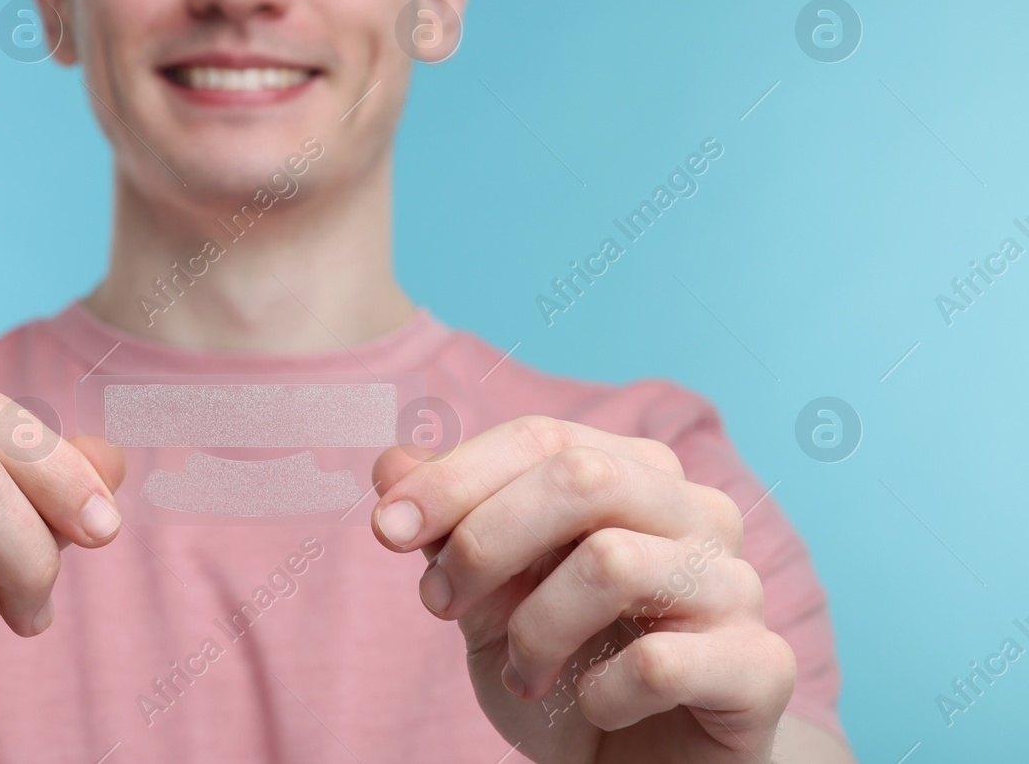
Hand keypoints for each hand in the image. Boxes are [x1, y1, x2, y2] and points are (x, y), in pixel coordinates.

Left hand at [370, 415, 793, 763]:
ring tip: (520, 672)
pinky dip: (600, 692)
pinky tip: (593, 706)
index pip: (542, 439)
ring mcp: (738, 585)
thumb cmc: (564, 666)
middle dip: (485, 540)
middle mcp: (699, 513)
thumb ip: (446, 525)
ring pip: (613, 562)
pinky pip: (660, 661)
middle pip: (581, 478)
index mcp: (636, 474)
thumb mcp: (485, 595)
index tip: (385, 528)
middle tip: (440, 606)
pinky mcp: (760, 667)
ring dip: (534, 628)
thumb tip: (391, 463)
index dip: (454, 478)